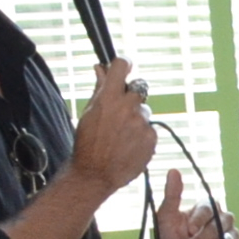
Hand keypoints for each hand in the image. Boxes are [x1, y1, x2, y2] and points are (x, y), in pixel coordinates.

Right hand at [70, 57, 155, 189]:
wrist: (95, 173)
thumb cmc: (87, 142)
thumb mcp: (89, 112)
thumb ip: (100, 88)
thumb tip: (100, 67)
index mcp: (109, 98)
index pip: (122, 66)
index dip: (123, 65)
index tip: (123, 67)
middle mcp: (128, 107)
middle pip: (139, 89)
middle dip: (131, 97)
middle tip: (120, 112)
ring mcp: (141, 123)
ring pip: (144, 111)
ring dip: (136, 118)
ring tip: (121, 135)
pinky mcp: (151, 138)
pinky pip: (149, 129)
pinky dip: (141, 134)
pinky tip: (128, 145)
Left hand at [148, 167, 235, 238]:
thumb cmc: (169, 238)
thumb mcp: (166, 217)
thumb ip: (172, 195)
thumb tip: (173, 170)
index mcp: (208, 207)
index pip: (209, 209)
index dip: (199, 219)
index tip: (188, 230)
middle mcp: (223, 219)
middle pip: (219, 227)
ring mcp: (231, 236)